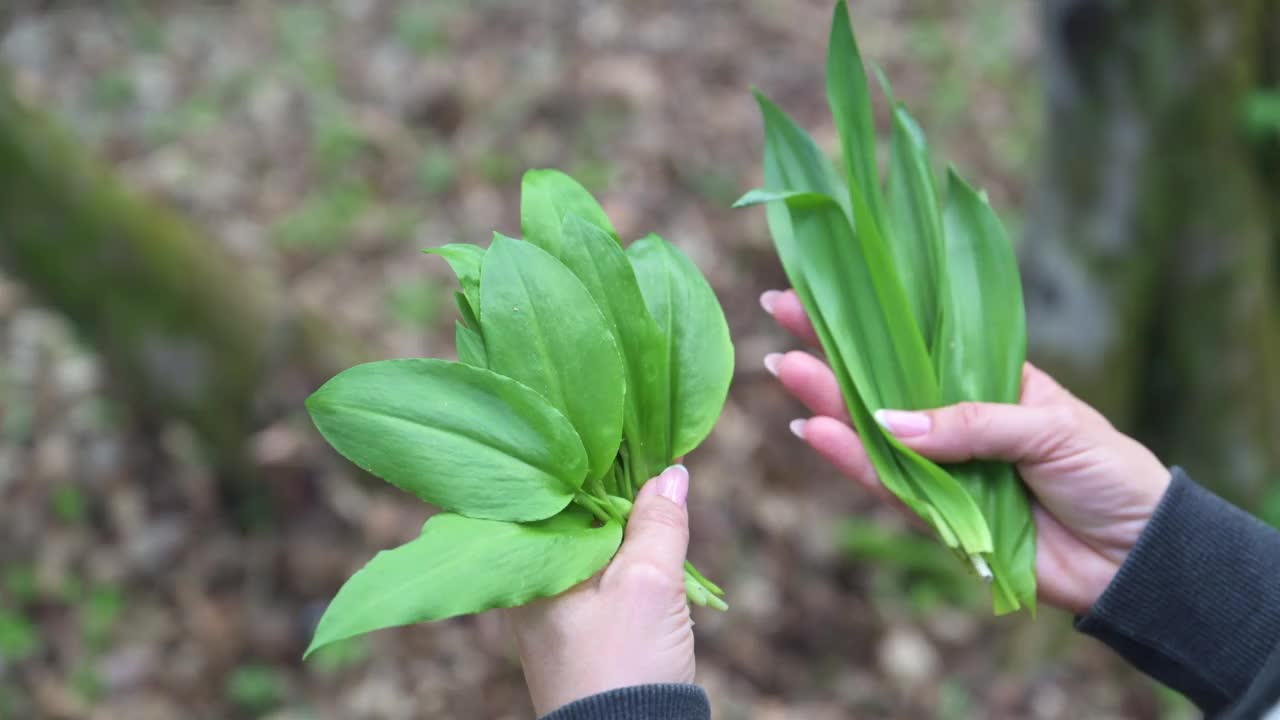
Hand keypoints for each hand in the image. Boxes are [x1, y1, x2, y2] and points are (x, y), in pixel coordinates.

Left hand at [508, 465, 696, 715]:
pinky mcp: (582, 631)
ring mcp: (555, 608)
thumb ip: (657, 524)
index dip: (589, 460)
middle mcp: (531, 582)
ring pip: (593, 546)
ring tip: (661, 502)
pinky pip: (603, 576)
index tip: (625, 432)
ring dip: (626, 527)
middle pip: (573, 515)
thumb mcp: (647, 582)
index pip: (551, 491)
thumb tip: (672, 472)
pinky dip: (628, 560)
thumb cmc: (624, 666)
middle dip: (613, 492)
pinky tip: (655, 551)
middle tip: (652, 463)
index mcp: (528, 564)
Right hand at [761, 289, 1171, 614]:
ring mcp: (943, 465)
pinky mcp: (937, 514)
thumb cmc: (1106, 472)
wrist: (1134, 555)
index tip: (823, 283)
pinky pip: (887, 483)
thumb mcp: (1048, 428)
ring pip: (874, 429)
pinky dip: (852, 460)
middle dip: (831, 348)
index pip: (920, 340)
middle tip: (777, 315)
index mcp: (988, 379)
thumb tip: (889, 420)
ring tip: (786, 370)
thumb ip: (968, 423)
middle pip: (882, 379)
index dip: (873, 314)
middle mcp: (956, 418)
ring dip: (829, 401)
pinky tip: (816, 432)